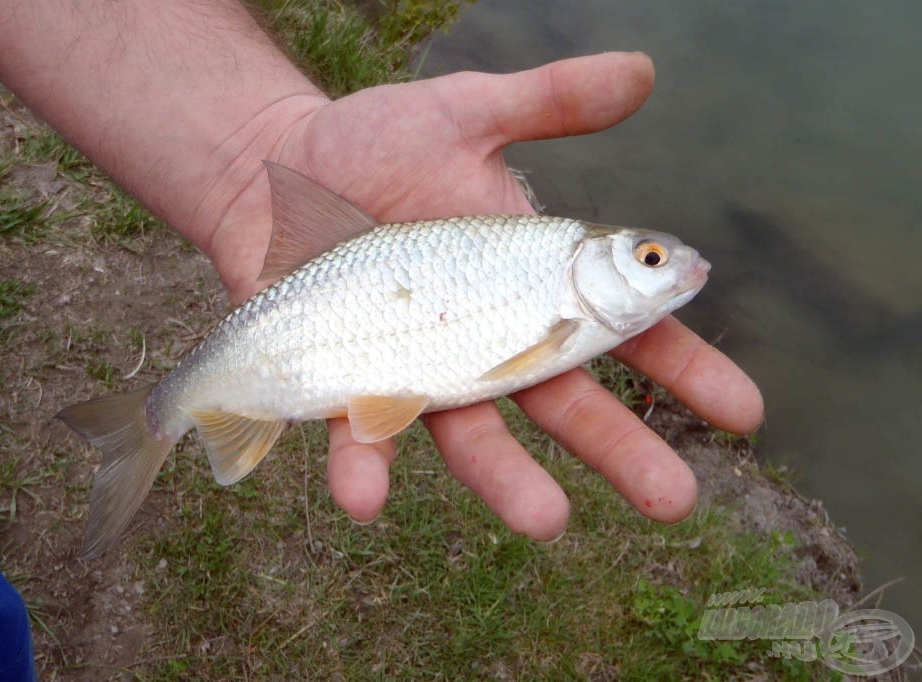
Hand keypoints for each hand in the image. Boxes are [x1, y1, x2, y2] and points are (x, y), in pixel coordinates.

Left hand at [210, 52, 763, 538]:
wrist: (272, 164)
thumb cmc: (372, 142)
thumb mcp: (466, 113)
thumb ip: (549, 101)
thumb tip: (644, 72)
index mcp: (528, 283)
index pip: (621, 330)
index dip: (683, 369)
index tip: (743, 413)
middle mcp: (483, 339)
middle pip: (564, 403)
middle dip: (621, 450)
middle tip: (675, 499)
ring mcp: (419, 368)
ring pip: (473, 437)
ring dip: (507, 481)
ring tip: (547, 522)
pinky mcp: (348, 382)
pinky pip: (359, 433)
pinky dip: (363, 465)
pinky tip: (365, 497)